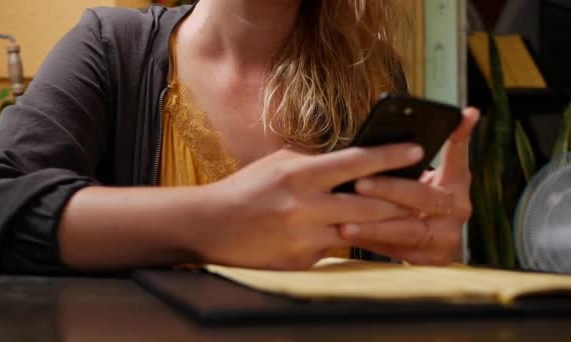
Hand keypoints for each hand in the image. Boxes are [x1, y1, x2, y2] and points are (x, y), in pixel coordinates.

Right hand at [194, 143, 424, 269]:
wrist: (212, 226)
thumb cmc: (247, 189)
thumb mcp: (281, 164)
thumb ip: (317, 164)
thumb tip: (354, 164)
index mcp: (300, 174)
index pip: (357, 161)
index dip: (392, 156)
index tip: (418, 150)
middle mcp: (305, 206)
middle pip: (371, 205)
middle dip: (401, 199)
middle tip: (424, 193)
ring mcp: (304, 237)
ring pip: (361, 232)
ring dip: (383, 224)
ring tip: (403, 215)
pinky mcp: (302, 260)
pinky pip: (337, 250)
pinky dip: (346, 241)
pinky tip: (352, 234)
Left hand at [338, 108, 479, 264]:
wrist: (427, 244)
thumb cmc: (412, 201)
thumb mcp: (417, 177)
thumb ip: (408, 159)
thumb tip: (394, 131)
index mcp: (456, 182)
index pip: (459, 153)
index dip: (460, 134)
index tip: (463, 115)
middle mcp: (458, 208)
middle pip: (422, 195)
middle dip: (389, 189)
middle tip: (360, 184)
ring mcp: (447, 236)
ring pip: (407, 230)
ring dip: (374, 226)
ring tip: (346, 224)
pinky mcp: (432, 259)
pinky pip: (396, 250)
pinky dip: (371, 243)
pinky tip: (348, 238)